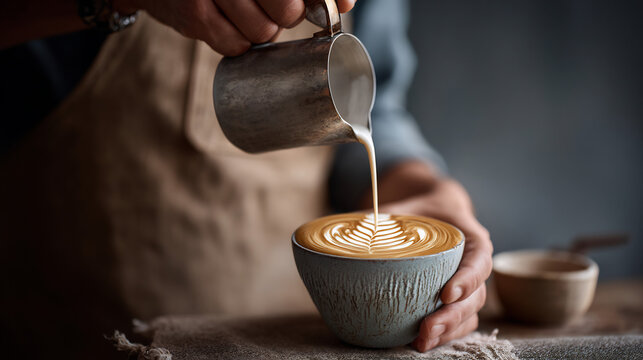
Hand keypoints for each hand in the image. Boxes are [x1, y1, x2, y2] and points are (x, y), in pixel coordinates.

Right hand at [115, 0, 355, 55]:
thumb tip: (347, 3)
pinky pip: (237, 47)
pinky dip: (238, 42)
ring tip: (248, 14)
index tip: (334, 7)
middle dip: (287, 14)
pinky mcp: (195, 16)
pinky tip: (230, 25)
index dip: (322, 0)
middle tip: (275, 8)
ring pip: (264, 32)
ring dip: (262, 30)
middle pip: (288, 11)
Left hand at [363, 160, 492, 351]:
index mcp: (471, 239)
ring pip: (469, 315)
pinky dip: (444, 335)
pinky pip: (458, 323)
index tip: (446, 294)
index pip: (479, 260)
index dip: (467, 279)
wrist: (432, 213)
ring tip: (422, 341)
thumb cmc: (417, 211)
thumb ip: (375, 217)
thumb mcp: (400, 208)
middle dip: (453, 316)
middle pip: (477, 296)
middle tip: (428, 328)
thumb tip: (342, 227)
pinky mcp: (456, 301)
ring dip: (449, 331)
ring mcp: (468, 286)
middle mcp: (475, 265)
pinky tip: (420, 343)